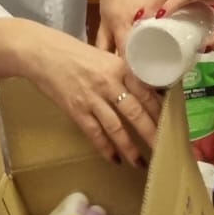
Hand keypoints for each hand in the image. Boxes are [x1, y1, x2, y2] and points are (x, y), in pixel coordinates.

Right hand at [27, 28, 160, 165]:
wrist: (42, 53)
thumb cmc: (75, 53)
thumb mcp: (105, 57)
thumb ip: (123, 73)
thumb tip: (146, 92)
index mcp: (120, 67)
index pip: (147, 91)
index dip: (160, 110)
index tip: (171, 124)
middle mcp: (109, 83)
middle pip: (136, 112)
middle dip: (152, 133)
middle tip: (164, 149)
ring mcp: (92, 98)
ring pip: (116, 127)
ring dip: (129, 147)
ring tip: (140, 161)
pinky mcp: (76, 110)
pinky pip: (95, 133)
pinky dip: (105, 148)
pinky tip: (114, 159)